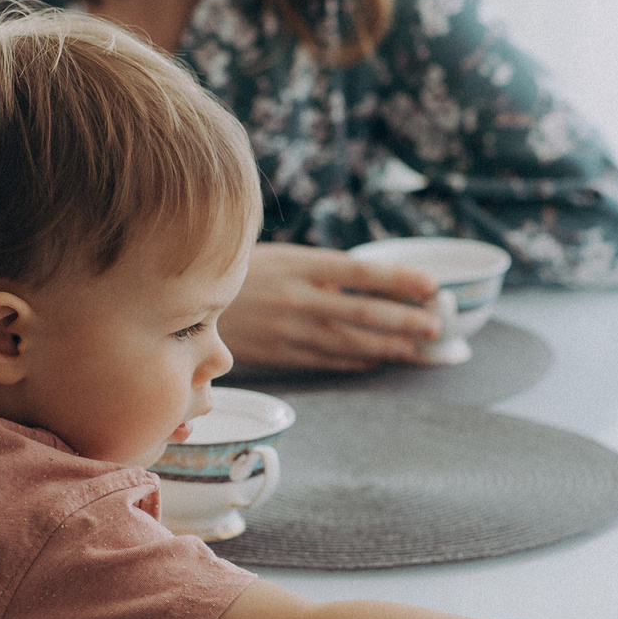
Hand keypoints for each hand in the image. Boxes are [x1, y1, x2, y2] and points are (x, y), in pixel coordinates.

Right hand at [221, 242, 446, 370]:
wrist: (182, 303)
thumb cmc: (239, 272)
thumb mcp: (280, 256)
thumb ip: (321, 271)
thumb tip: (372, 284)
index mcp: (300, 265)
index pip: (360, 272)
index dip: (399, 280)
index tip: (431, 285)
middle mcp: (298, 298)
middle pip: (362, 312)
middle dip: (404, 320)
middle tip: (435, 326)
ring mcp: (289, 330)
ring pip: (349, 341)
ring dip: (387, 347)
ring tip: (417, 349)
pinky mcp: (280, 354)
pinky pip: (327, 360)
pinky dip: (356, 362)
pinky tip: (377, 361)